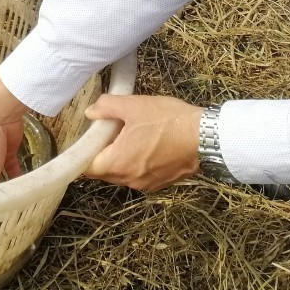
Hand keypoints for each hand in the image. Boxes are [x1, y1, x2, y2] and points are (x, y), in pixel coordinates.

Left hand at [82, 95, 203, 190]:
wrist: (206, 137)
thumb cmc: (168, 121)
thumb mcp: (133, 106)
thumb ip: (106, 107)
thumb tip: (90, 112)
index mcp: (118, 163)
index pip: (88, 168)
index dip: (84, 153)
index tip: (86, 139)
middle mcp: (130, 180)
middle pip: (104, 172)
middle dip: (102, 153)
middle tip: (108, 131)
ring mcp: (147, 184)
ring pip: (122, 174)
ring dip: (120, 158)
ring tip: (129, 135)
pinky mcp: (161, 183)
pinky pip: (139, 175)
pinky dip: (136, 163)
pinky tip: (146, 143)